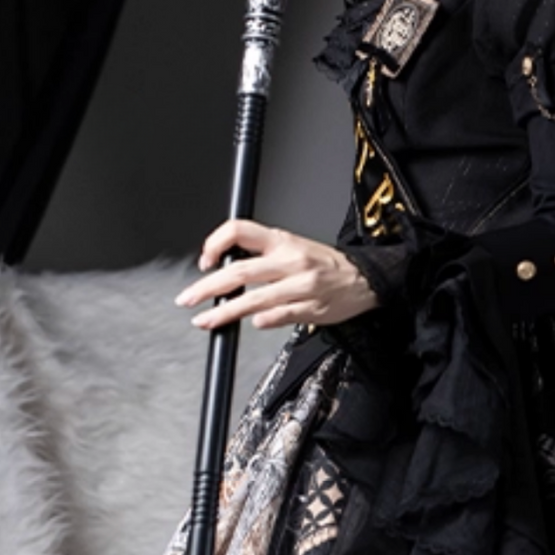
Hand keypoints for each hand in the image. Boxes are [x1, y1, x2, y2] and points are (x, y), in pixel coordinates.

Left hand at [175, 218, 378, 331]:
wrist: (366, 278)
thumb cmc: (326, 264)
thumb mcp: (293, 245)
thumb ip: (261, 255)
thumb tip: (225, 267)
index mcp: (283, 240)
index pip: (239, 231)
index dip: (215, 244)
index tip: (204, 261)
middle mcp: (290, 260)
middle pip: (239, 272)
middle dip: (207, 288)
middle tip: (188, 299)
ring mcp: (301, 286)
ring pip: (254, 299)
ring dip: (224, 312)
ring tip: (205, 320)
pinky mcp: (311, 309)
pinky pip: (280, 316)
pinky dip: (262, 321)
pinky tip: (252, 323)